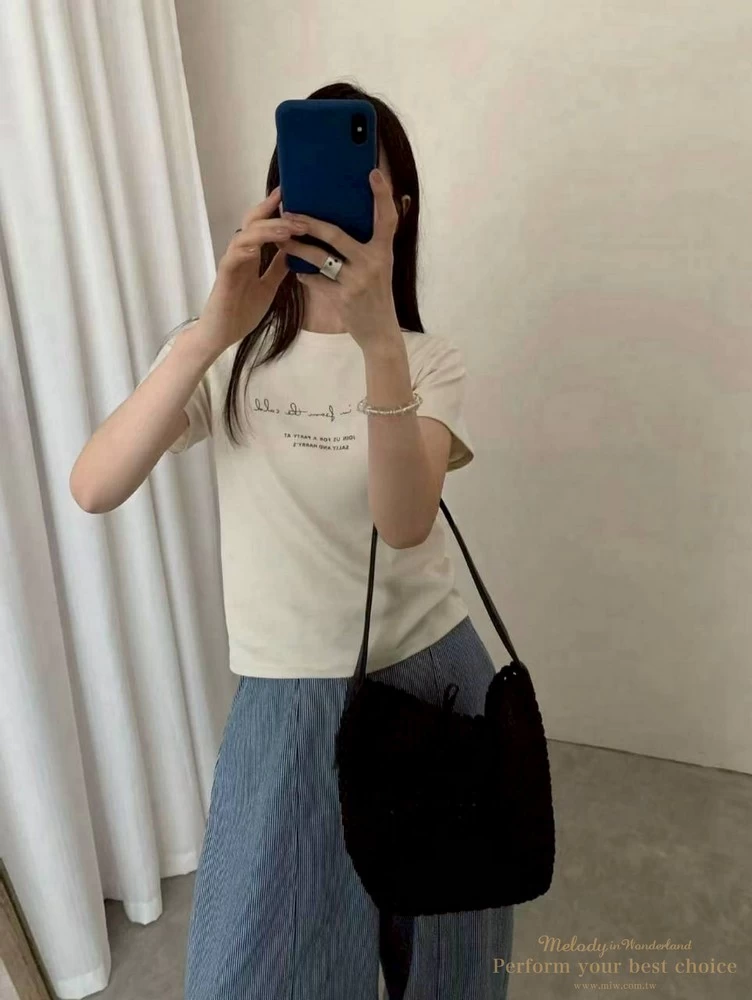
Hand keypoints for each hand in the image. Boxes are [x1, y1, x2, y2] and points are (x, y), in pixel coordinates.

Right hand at [200, 187, 307, 353]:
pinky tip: (258, 246)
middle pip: (253, 223)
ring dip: (267, 230)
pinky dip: (245, 250)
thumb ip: (277, 268)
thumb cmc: (241, 312)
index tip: (290, 193)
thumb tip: (294, 250)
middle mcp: (240, 254)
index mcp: (251, 256)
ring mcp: (231, 264)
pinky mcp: (223, 278)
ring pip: (245, 236)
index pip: (262, 225)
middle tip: (299, 213)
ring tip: (287, 229)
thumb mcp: (268, 287)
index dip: (274, 209)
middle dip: (274, 214)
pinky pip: (232, 258)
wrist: (220, 335)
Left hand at [275, 169, 401, 351]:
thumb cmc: (376, 295)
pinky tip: (297, 270)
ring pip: (319, 257)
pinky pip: (316, 280)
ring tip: (282, 240)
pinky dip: (304, 275)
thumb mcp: (380, 267)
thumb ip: (368, 245)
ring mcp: (357, 281)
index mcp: (383, 251)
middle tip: (289, 213)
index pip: (387, 219)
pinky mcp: (343, 298)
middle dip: (309, 223)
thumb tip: (346, 220)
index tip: (373, 173)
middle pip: (335, 234)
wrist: (379, 333)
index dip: (382, 195)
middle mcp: (372, 263)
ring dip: (297, 247)